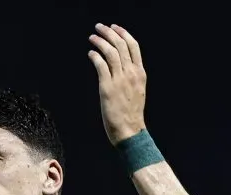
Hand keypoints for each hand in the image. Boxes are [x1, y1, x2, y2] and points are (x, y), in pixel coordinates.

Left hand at [88, 23, 147, 144]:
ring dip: (100, 42)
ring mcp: (120, 80)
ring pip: (110, 52)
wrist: (130, 131)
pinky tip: (90, 54)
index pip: (134, 46)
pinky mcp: (107, 87)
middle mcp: (131, 73)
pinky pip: (101, 65)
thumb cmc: (131, 114)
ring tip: (92, 38)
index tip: (114, 28)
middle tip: (99, 27)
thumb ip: (131, 77)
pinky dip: (95, 56)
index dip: (123, 34)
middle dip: (109, 33)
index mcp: (140, 73)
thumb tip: (122, 66)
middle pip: (121, 45)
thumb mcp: (137, 91)